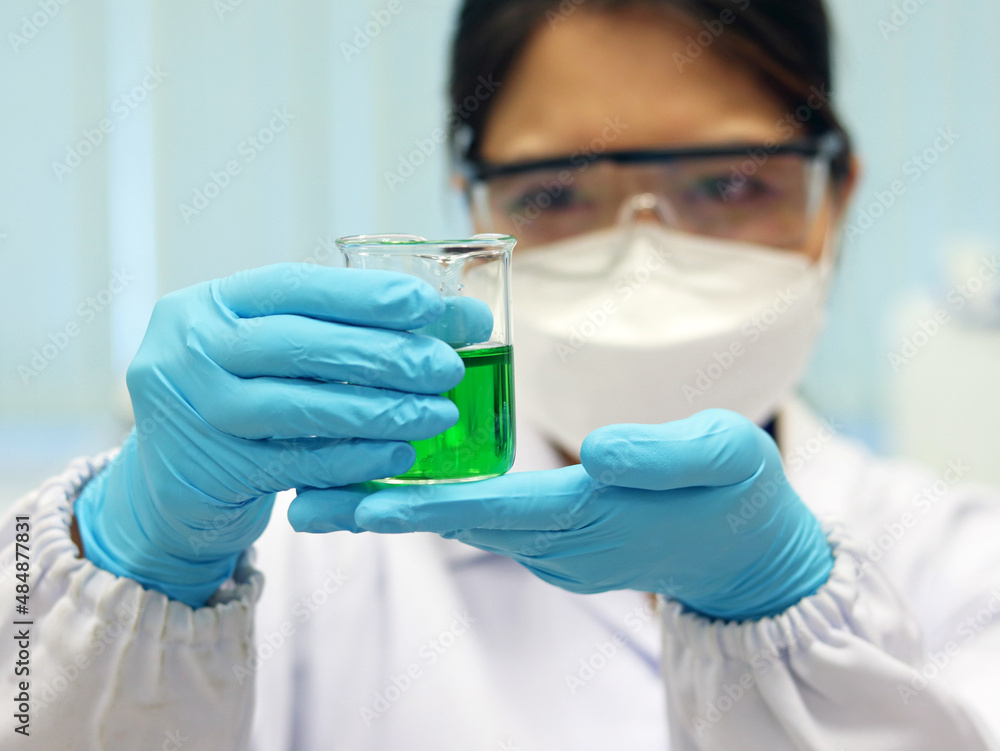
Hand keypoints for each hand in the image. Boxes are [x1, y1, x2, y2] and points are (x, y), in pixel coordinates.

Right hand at [74, 263, 464, 606]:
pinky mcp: (209, 471)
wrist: (171, 480)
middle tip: (448, 367)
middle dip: (385, 354)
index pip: (294, 286)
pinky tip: (400, 454)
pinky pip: (296, 462)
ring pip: (301, 406)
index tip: (428, 303)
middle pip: (300, 345)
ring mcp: (194, 412)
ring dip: (380, 411)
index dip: (365, 294)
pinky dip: (354, 458)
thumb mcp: (268, 348)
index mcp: (208, 304)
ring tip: (439, 413)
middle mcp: (190, 350)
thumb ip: (337, 329)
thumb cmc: (243, 396)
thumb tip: (461, 316)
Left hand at [291, 409, 832, 620]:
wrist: (744, 551)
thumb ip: (666, 455)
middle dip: (384, 512)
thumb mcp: (726, 456)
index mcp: (598, 516)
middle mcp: (561, 543)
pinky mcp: (552, 541)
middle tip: (306, 502)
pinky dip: (434, 503)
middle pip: (460, 524)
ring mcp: (553, 549)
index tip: (365, 504)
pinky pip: (482, 522)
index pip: (502, 511)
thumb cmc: (737, 493)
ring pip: (462, 525)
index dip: (432, 505)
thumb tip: (598, 449)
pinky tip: (394, 482)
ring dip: (397, 509)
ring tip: (325, 489)